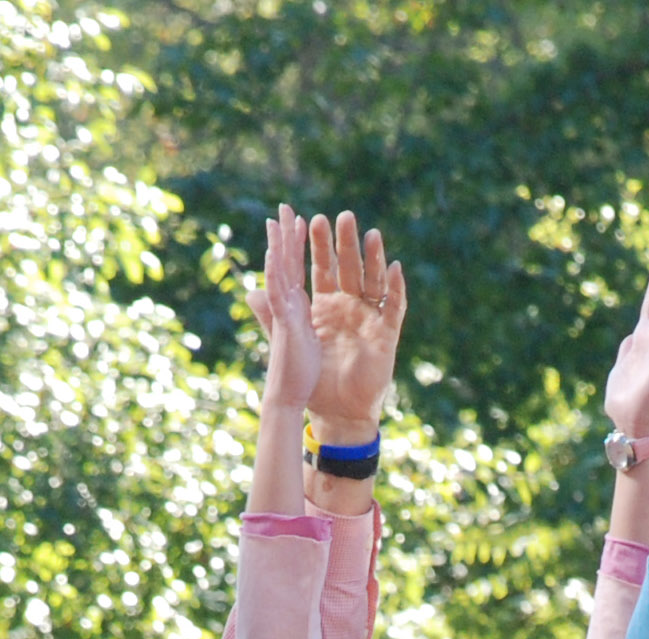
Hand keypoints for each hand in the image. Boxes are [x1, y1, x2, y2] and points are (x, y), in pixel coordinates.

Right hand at [249, 204, 323, 417]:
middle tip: (283, 207)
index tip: (299, 222)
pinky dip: (275, 274)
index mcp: (296, 307)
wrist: (288, 397)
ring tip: (277, 219)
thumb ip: (287, 319)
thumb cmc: (295, 372)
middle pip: (286, 264)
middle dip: (285, 236)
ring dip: (278, 246)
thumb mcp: (295, 338)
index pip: (295, 270)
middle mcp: (287, 306)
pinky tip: (273, 253)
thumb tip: (278, 306)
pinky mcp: (285, 323)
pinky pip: (279, 295)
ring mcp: (284, 312)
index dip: (296, 246)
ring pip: (279, 273)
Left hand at [253, 210, 403, 440]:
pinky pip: (394, 308)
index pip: (323, 269)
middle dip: (346, 244)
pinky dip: (396, 289)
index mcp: (326, 306)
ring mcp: (369, 319)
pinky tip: (395, 269)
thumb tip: (251, 292)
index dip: (319, 246)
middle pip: (349, 268)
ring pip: (373, 281)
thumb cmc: (316, 381)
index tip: (312, 219)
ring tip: (371, 234)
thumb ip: (274, 316)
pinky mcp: (385, 336)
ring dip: (374, 258)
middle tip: (344, 217)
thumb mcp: (292, 342)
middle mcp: (349, 307)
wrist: (337, 412)